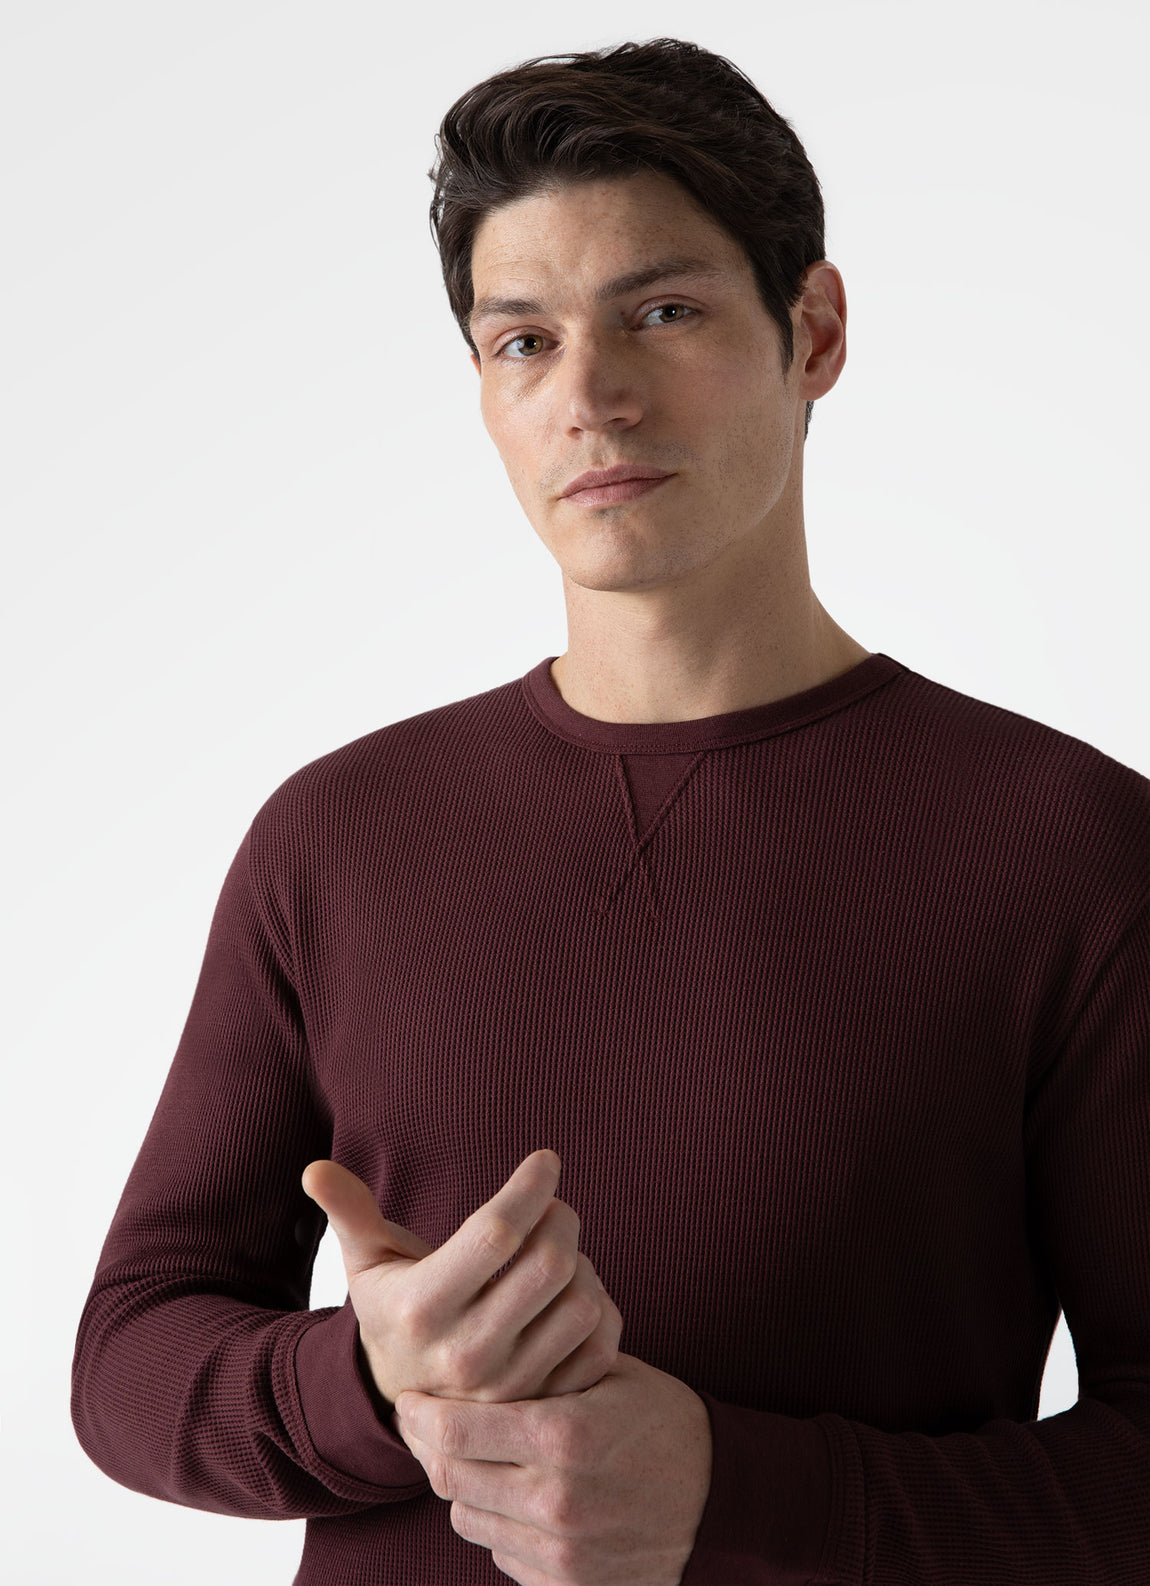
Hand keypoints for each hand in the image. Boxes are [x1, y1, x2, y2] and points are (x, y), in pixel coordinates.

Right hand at [301, 1150, 621, 1409]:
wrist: (407, 1400)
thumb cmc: (394, 1308)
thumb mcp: (365, 1262)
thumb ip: (348, 1212)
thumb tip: (314, 1170)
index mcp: (423, 1307)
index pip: (496, 1233)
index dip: (529, 1186)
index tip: (546, 1160)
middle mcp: (468, 1354)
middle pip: (548, 1263)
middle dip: (561, 1217)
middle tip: (554, 1207)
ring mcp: (510, 1386)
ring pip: (582, 1300)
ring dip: (583, 1260)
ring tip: (560, 1249)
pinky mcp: (546, 1404)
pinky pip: (601, 1342)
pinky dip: (600, 1304)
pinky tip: (574, 1289)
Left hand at [394, 1351, 712, 1585]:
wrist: (722, 1498)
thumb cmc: (664, 1421)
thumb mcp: (610, 1375)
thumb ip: (544, 1368)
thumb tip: (477, 1346)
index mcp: (564, 1435)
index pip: (455, 1429)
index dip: (419, 1412)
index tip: (411, 1397)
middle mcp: (555, 1499)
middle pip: (448, 1476)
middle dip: (431, 1446)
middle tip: (429, 1422)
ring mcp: (560, 1550)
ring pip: (467, 1517)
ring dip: (464, 1485)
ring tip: (479, 1456)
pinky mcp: (568, 1585)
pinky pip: (500, 1554)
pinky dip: (499, 1524)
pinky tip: (518, 1495)